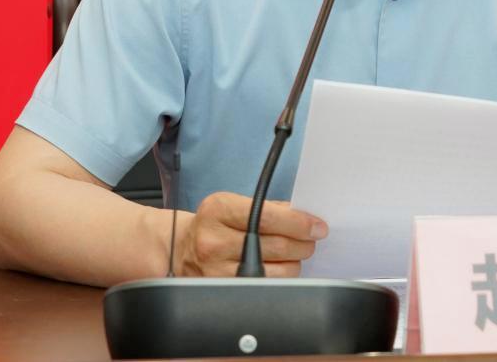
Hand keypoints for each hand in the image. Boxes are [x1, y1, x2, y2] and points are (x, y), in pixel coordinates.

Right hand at [174, 191, 327, 277]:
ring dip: (295, 263)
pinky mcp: (222, 291)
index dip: (299, 223)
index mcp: (218, 209)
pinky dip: (280, 278)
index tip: (317, 227)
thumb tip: (306, 218)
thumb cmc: (214, 223)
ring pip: (277, 271)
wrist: (179, 247)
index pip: (269, 217)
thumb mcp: (234, 204)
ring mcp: (216, 270)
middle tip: (311, 240)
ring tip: (294, 254)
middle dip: (303, 243)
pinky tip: (280, 269)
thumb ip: (269, 208)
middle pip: (277, 246)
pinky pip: (266, 287)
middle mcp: (213, 240)